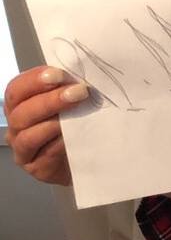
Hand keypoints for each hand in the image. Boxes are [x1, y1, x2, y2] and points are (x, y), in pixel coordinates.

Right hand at [4, 66, 89, 184]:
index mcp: (21, 104)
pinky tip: (76, 134)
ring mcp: (23, 149)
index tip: (60, 74)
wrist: (85, 154)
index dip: (35, 80)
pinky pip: (45, 155)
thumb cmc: (75, 121)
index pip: (16, 89)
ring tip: (78, 112)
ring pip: (28, 136)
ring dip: (55, 122)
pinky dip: (60, 143)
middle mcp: (17, 126)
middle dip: (51, 100)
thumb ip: (67, 86)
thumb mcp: (69, 99)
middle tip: (79, 92)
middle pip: (22, 112)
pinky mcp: (37, 168)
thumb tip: (82, 72)